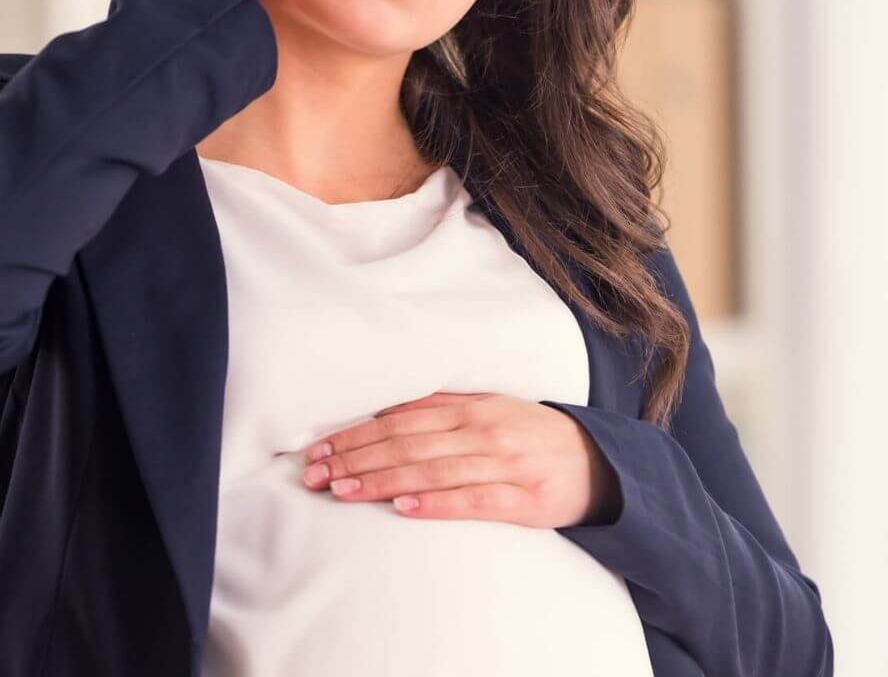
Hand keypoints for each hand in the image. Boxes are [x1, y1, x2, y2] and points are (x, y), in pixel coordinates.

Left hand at [300, 391, 621, 527]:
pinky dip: (435, 503)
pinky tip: (403, 507)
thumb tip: (385, 412)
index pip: (399, 419)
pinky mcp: (523, 500)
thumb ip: (442, 407)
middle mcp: (481, 429)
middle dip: (355, 458)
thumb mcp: (488, 408)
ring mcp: (503, 463)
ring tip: (342, 489)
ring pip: (430, 470)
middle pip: (406, 442)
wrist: (599, 461)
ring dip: (381, 480)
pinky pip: (472, 501)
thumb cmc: (530, 433)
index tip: (319, 449)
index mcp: (470, 406)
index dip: (355, 434)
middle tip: (314, 473)